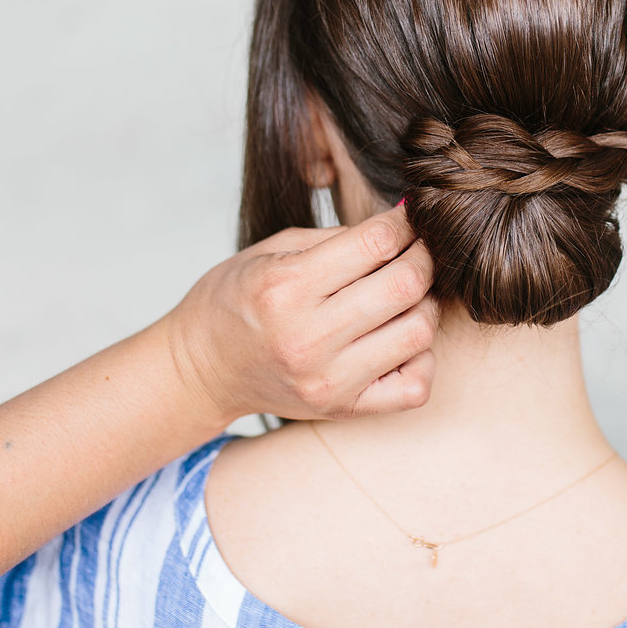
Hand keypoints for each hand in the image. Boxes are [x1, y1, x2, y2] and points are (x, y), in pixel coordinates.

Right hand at [164, 206, 436, 424]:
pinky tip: (399, 340)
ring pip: (418, 332)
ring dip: (424, 305)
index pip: (375, 243)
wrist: (202, 370)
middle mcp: (308, 337)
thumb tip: (400, 226)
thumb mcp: (271, 251)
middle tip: (417, 250)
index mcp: (286, 287)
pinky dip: (420, 358)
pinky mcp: (343, 409)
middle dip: (423, 257)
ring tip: (406, 296)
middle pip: (405, 286)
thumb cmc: (235, 301)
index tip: (409, 218)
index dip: (404, 223)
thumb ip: (336, 239)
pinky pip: (415, 387)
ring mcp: (328, 379)